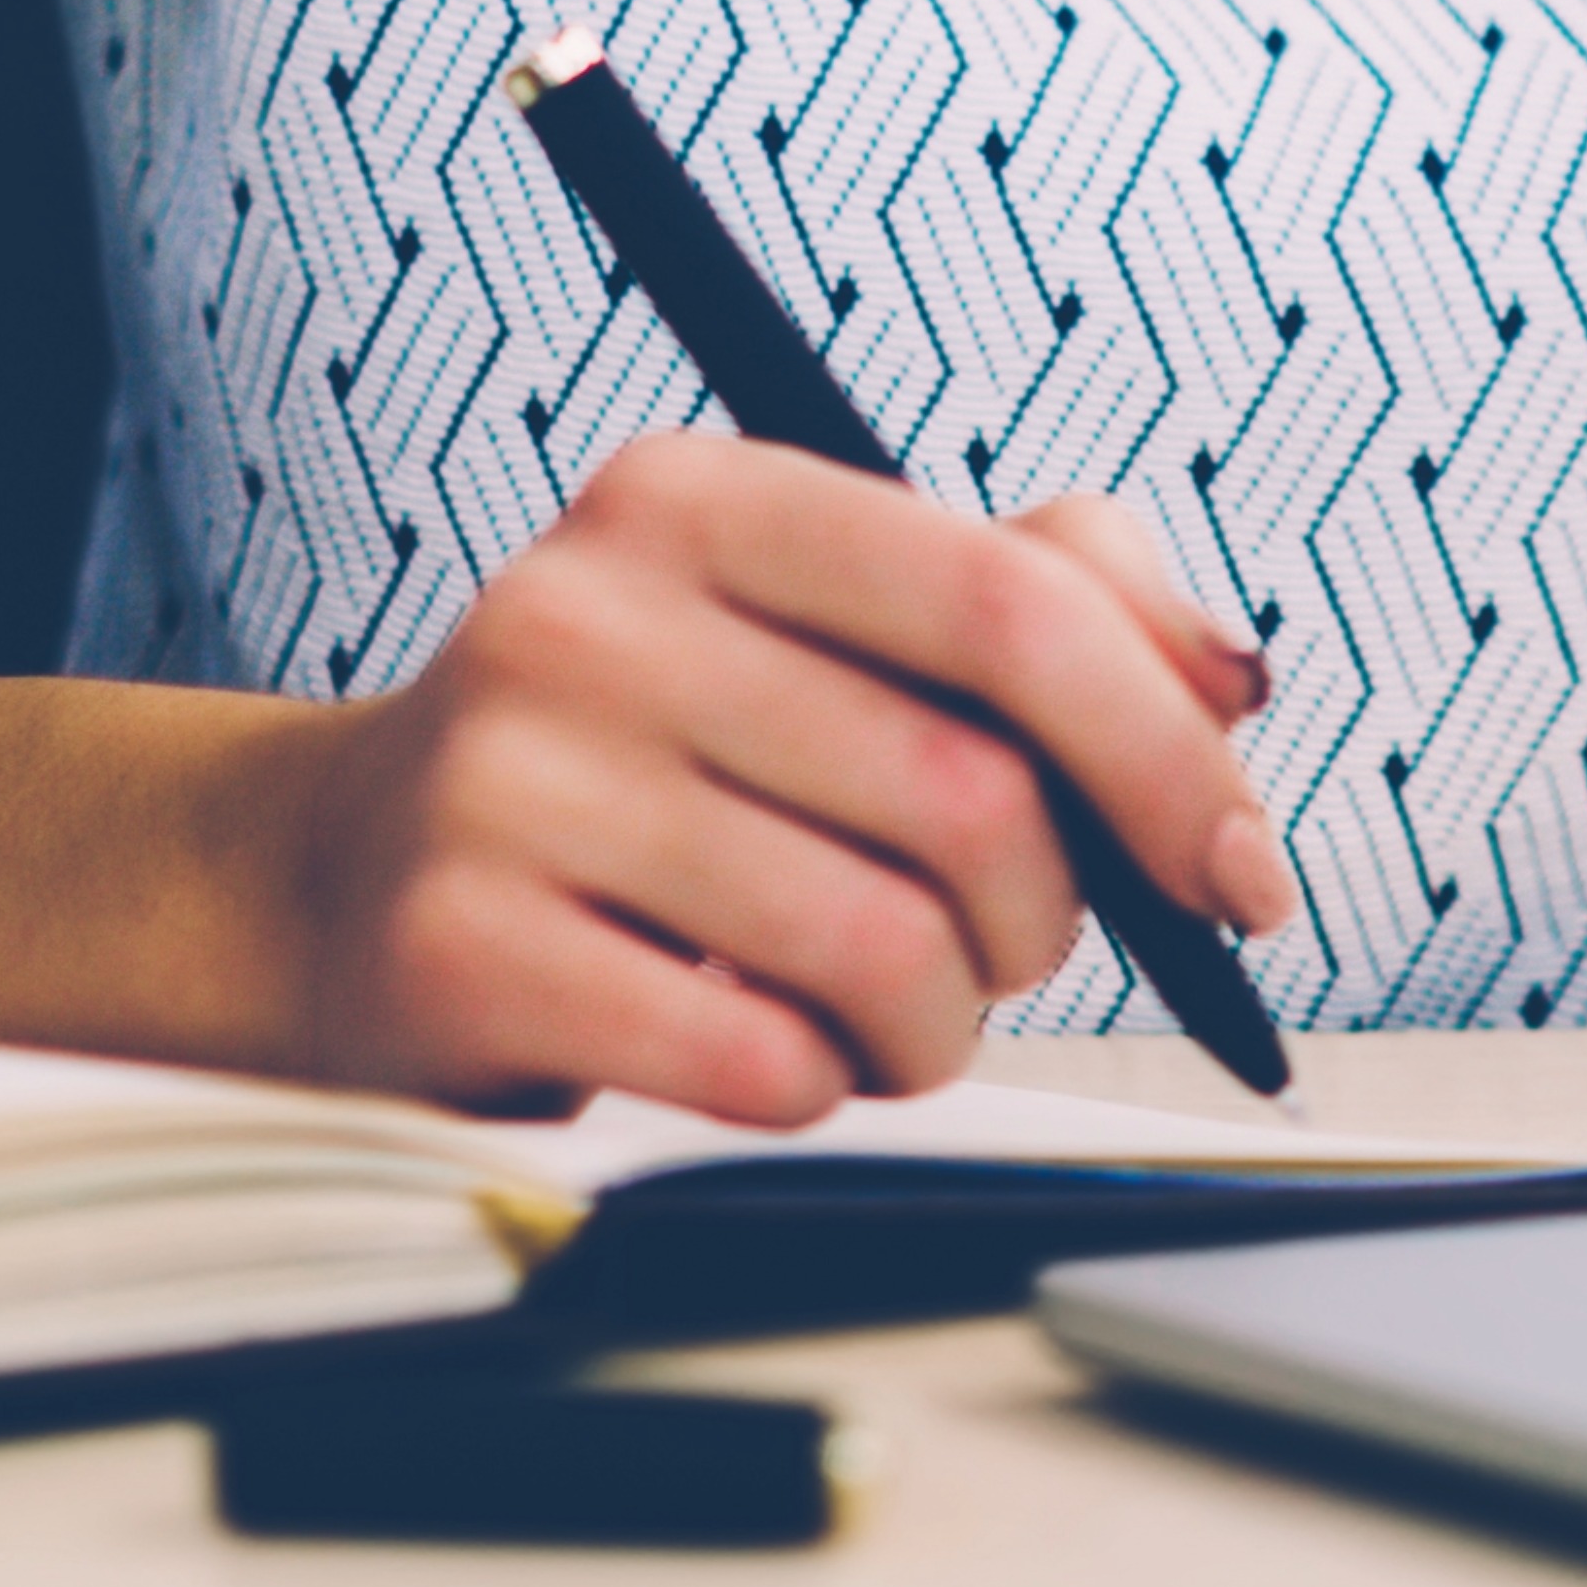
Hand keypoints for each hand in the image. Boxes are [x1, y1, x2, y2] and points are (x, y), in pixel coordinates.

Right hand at [263, 441, 1292, 1126]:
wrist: (344, 878)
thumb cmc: (664, 752)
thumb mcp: (832, 623)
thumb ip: (1055, 600)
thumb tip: (1231, 678)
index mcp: (704, 494)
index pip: (1011, 603)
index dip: (1164, 751)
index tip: (1242, 874)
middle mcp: (591, 607)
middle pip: (968, 798)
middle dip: (1036, 921)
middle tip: (990, 947)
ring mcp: (508, 776)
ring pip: (880, 949)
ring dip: (929, 1024)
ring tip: (869, 1005)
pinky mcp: (455, 949)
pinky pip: (757, 1066)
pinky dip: (811, 1092)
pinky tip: (760, 1051)